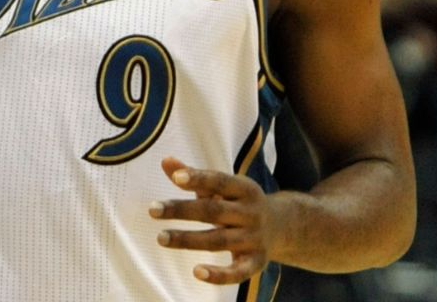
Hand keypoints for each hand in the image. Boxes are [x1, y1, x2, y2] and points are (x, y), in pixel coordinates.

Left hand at [149, 157, 273, 284]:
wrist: (283, 226)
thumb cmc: (239, 202)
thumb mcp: (224, 187)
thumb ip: (194, 176)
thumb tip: (165, 161)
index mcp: (245, 189)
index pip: (220, 181)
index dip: (199, 178)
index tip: (176, 178)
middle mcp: (252, 213)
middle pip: (214, 211)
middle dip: (182, 210)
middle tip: (153, 209)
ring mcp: (254, 238)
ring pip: (219, 240)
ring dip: (188, 239)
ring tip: (161, 237)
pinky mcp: (256, 262)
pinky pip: (237, 272)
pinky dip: (219, 275)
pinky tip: (197, 271)